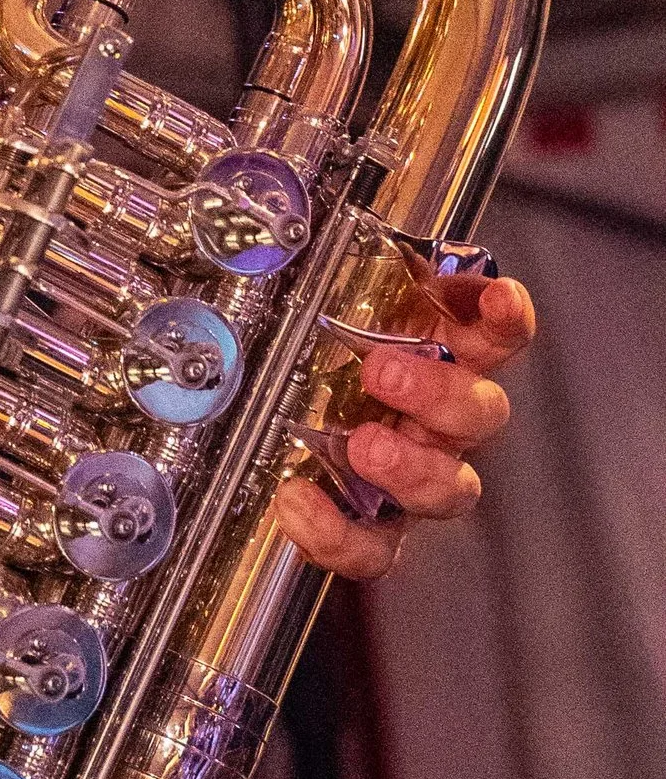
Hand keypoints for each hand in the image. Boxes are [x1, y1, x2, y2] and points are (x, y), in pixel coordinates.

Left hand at [277, 268, 534, 582]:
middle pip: (480, 413)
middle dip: (440, 393)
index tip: (498, 299)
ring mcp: (414, 477)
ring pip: (451, 487)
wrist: (273, 442)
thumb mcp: (322, 313)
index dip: (506, 317)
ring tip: (362, 447)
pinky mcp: (377, 529)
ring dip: (412, 468)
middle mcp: (440, 420)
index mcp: (439, 357)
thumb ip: (347, 283)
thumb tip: (341, 229)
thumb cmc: (312, 361)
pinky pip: (376, 548)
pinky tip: (296, 502)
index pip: (497, 334)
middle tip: (385, 373)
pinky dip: (338, 533)